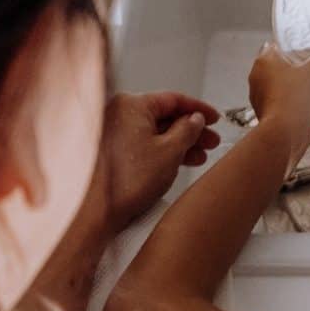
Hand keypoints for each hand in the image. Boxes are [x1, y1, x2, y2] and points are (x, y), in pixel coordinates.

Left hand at [96, 92, 220, 229]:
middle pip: (163, 116)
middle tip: (210, 140)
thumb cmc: (124, 182)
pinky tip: (178, 162)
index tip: (213, 117)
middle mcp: (118, 113)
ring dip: (179, 143)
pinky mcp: (111, 151)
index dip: (199, 109)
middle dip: (191, 130)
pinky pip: (143, 144)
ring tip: (199, 156)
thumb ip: (188, 130)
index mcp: (131, 105)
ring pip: (154, 132)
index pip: (173, 99)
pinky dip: (162, 152)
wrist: (96, 211)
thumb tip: (195, 121)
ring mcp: (112, 132)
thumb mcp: (170, 152)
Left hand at [248, 43, 309, 171]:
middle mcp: (256, 76)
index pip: (277, 46)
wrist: (286, 132)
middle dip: (294, 71)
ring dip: (291, 88)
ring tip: (309, 93)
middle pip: (278, 67)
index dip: (294, 50)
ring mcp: (258, 96)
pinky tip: (302, 108)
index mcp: (264, 60)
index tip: (308, 56)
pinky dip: (288, 103)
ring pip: (278, 86)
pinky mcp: (263, 113)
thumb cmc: (295, 98)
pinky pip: (278, 102)